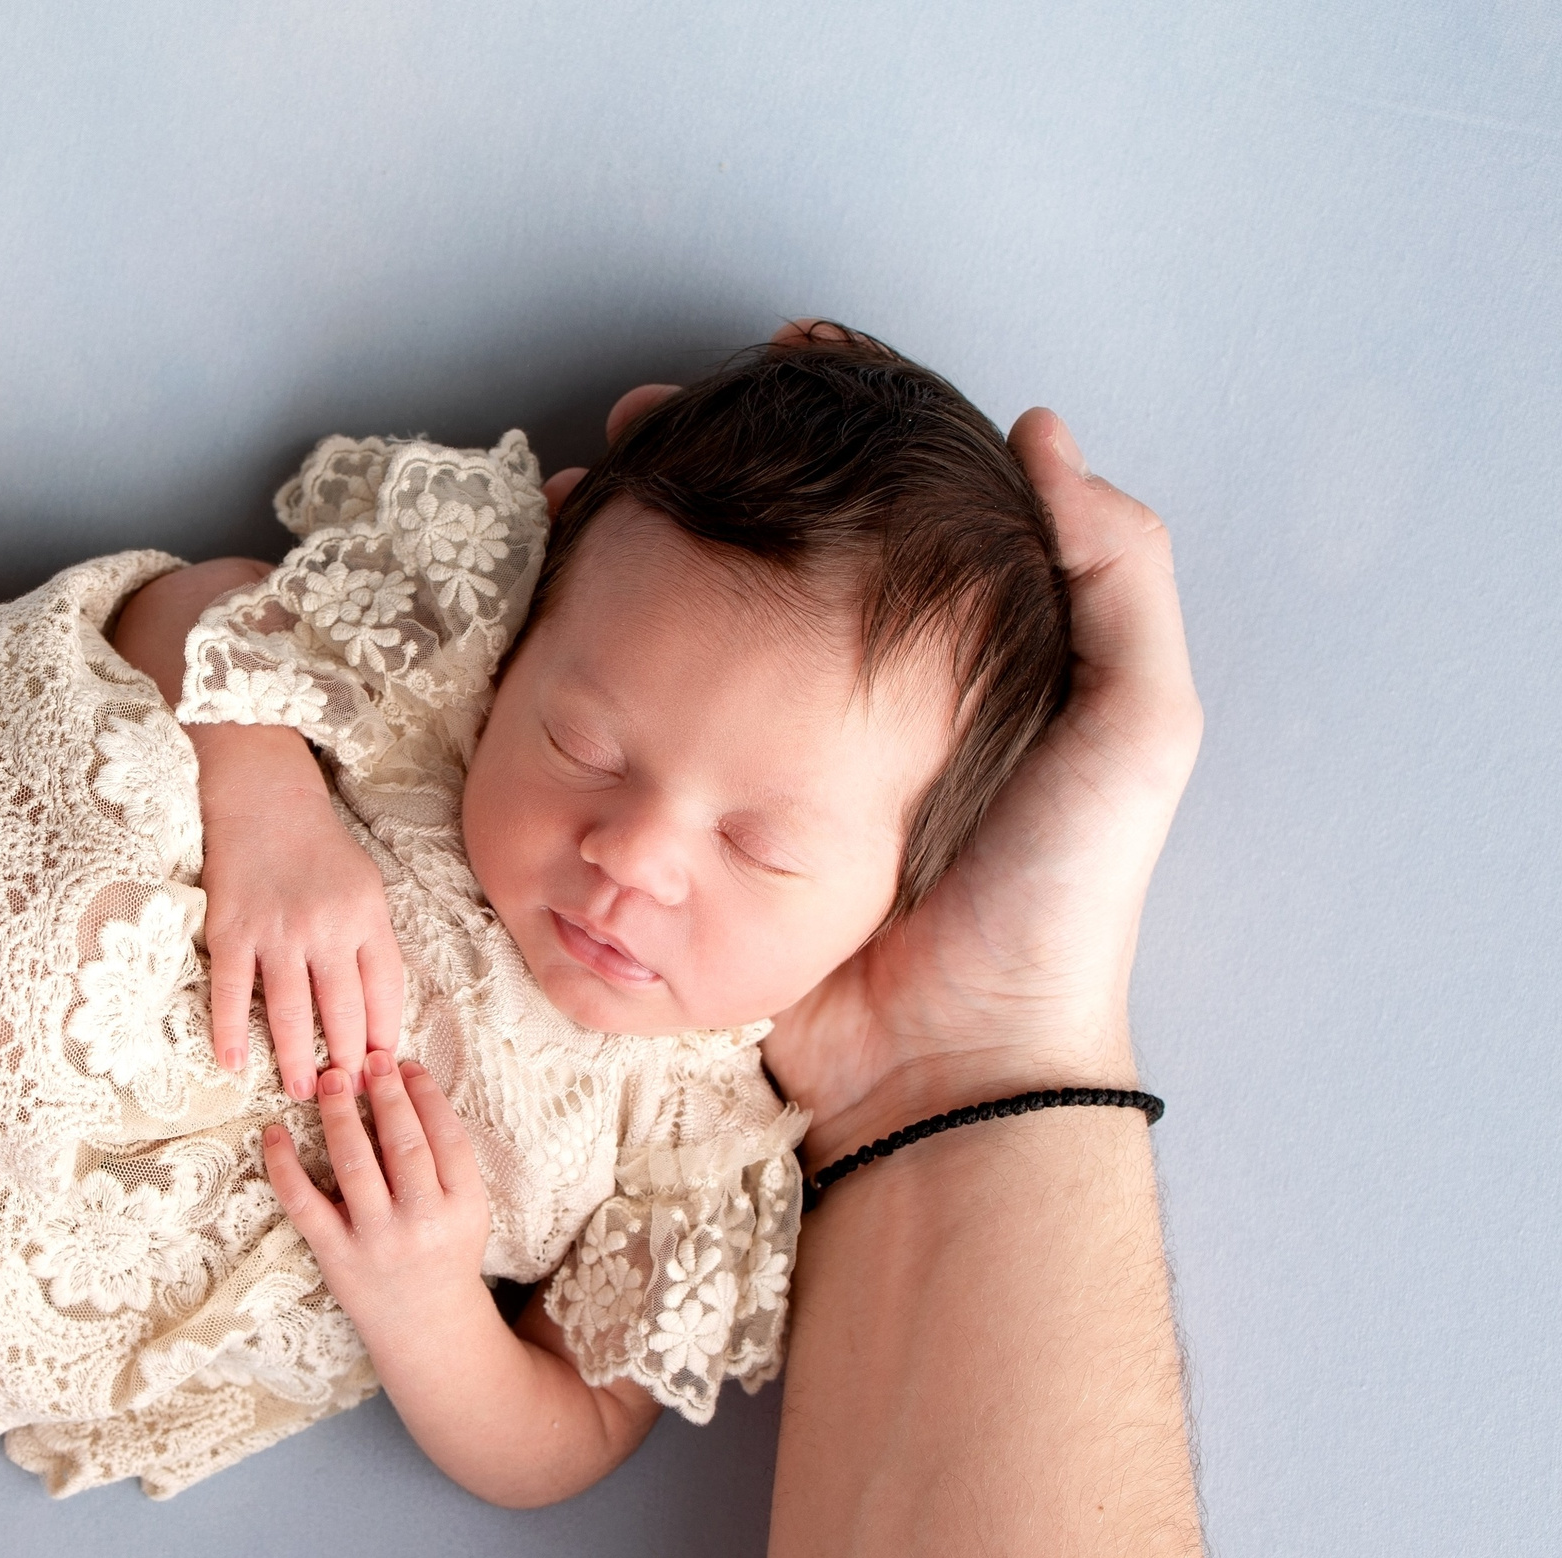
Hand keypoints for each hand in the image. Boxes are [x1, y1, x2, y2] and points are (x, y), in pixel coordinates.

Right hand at [196, 727, 405, 1098]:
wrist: (264, 799)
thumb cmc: (319, 848)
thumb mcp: (366, 888)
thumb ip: (371, 942)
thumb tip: (377, 1009)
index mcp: (366, 918)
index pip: (385, 991)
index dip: (385, 1035)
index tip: (382, 1068)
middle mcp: (327, 928)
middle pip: (343, 1011)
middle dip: (347, 1060)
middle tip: (345, 1096)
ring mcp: (278, 932)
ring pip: (292, 1012)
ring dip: (297, 1059)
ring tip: (301, 1091)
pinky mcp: (233, 932)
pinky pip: (234, 992)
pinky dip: (230, 1032)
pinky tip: (232, 1062)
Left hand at [261, 1053, 489, 1353]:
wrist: (427, 1328)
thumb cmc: (445, 1253)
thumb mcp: (466, 1210)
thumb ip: (444, 1160)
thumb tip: (404, 1089)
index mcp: (465, 1207)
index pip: (446, 1137)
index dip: (425, 1095)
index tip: (406, 1064)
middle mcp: (423, 1222)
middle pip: (402, 1144)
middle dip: (384, 1094)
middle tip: (368, 1059)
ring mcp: (378, 1240)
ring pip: (354, 1164)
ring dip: (339, 1114)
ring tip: (330, 1079)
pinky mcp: (337, 1256)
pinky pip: (305, 1203)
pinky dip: (284, 1166)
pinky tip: (274, 1133)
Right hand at [545, 337, 1199, 1162]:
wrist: (945, 1064)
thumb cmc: (1046, 897)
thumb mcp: (1131, 732)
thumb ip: (1116, 582)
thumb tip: (1040, 433)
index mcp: (954, 653)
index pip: (882, 505)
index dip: (827, 427)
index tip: (773, 365)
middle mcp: (851, 685)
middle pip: (766, 544)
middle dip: (702, 470)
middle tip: (642, 425)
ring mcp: (764, 748)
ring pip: (689, 615)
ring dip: (631, 543)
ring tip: (584, 490)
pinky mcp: (699, 812)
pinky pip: (640, 715)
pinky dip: (591, 651)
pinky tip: (556, 595)